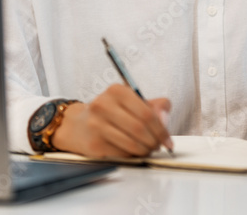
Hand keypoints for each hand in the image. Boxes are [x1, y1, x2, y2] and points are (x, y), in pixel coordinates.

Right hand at [51, 84, 171, 157]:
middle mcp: (104, 105)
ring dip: (144, 150)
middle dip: (154, 141)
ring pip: (131, 143)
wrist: (79, 125)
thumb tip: (165, 120)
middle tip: (158, 146)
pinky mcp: (93, 144)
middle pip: (140, 129)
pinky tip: (132, 151)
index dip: (161, 129)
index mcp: (117, 91)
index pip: (147, 113)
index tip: (168, 140)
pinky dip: (131, 155)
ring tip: (147, 149)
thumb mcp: (133, 102)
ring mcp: (96, 125)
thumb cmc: (112, 113)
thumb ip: (155, 106)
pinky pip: (121, 154)